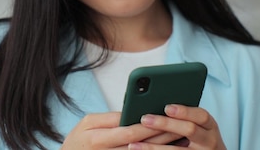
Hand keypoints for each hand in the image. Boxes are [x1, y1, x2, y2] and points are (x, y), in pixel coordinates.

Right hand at [61, 112, 186, 148]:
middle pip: (140, 145)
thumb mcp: (87, 123)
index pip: (129, 132)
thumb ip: (109, 118)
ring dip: (162, 146)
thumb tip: (131, 114)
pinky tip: (167, 147)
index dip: (149, 126)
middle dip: (162, 135)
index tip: (166, 116)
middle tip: (181, 126)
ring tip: (180, 136)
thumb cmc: (78, 140)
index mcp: (98, 138)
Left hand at [128, 105, 226, 149]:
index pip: (201, 115)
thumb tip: (155, 103)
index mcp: (209, 126)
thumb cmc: (199, 138)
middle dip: (165, 123)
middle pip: (189, 129)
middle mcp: (209, 141)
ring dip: (152, 147)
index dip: (184, 111)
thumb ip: (184, 116)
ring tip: (133, 145)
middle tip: (145, 119)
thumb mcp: (199, 126)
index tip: (167, 107)